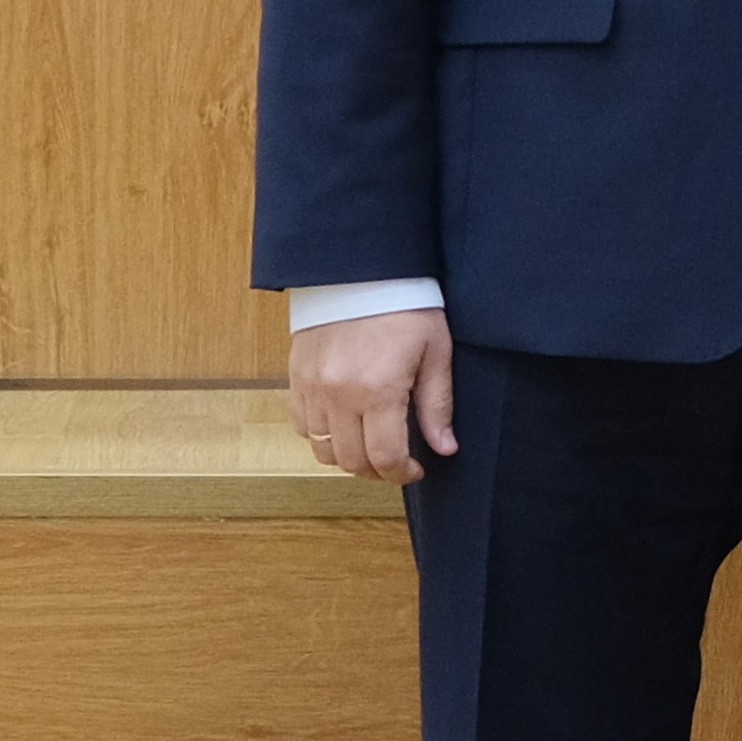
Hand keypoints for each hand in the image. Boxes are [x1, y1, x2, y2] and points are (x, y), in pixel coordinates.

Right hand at [291, 305, 456, 482]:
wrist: (361, 266)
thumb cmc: (404, 304)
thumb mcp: (435, 351)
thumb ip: (437, 405)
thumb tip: (445, 448)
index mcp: (378, 390)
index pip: (384, 457)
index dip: (402, 473)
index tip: (415, 469)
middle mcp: (339, 394)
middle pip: (351, 461)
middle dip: (377, 471)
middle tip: (395, 462)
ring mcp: (312, 386)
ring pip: (322, 449)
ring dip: (347, 456)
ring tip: (369, 445)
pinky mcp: (296, 376)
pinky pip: (302, 425)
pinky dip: (321, 435)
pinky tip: (344, 424)